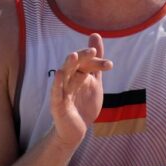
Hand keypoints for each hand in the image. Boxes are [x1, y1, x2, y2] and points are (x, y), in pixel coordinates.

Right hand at [49, 33, 112, 150]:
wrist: (77, 130)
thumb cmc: (84, 104)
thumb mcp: (94, 81)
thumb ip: (96, 62)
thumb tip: (95, 35)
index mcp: (77, 74)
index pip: (86, 63)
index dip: (97, 62)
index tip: (109, 65)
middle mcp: (68, 80)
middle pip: (73, 64)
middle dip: (82, 57)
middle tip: (92, 51)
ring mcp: (61, 91)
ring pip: (64, 75)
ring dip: (68, 66)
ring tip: (73, 56)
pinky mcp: (57, 104)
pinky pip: (56, 93)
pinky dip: (57, 84)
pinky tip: (59, 74)